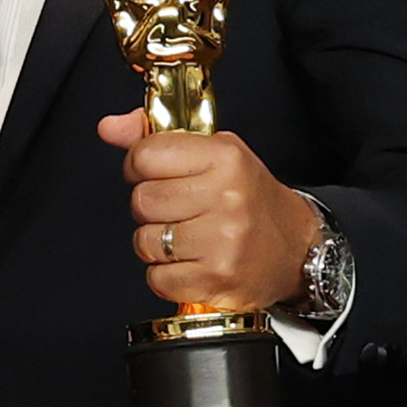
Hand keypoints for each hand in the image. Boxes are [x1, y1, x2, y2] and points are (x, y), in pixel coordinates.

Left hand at [100, 118, 320, 315]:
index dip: (139, 166)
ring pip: (145, 241)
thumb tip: (109, 127)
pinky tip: (192, 263)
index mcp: (225, 158)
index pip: (145, 156)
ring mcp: (222, 241)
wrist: (297, 250)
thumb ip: (158, 139)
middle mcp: (225, 197)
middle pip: (142, 200)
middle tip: (180, 210)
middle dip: (152, 208)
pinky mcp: (215, 279)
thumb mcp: (216, 154)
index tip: (154, 174)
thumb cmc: (252, 200)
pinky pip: (157, 277)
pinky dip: (167, 274)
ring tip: (189, 238)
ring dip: (158, 243)